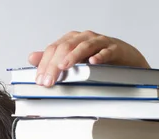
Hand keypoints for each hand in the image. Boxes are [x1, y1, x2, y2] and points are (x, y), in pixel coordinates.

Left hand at [28, 30, 150, 86]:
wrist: (126, 59)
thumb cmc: (97, 59)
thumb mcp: (73, 60)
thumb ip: (52, 59)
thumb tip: (32, 58)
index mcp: (72, 40)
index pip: (53, 49)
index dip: (44, 64)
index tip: (40, 80)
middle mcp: (84, 38)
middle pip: (65, 47)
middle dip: (55, 64)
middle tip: (49, 80)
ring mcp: (100, 42)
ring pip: (84, 46)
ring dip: (73, 56)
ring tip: (64, 66)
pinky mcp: (115, 48)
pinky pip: (106, 51)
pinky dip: (100, 56)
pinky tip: (94, 63)